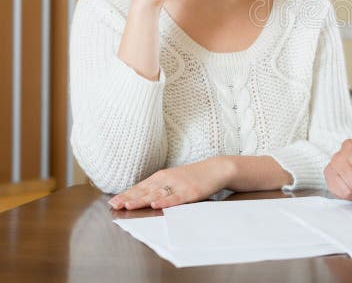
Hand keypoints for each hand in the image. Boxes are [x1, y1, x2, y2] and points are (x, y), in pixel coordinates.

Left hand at [108, 156, 234, 209]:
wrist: (216, 169)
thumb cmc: (193, 176)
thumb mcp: (173, 178)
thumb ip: (157, 186)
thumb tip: (139, 196)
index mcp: (161, 177)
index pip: (140, 187)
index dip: (126, 194)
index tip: (112, 202)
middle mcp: (167, 180)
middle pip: (145, 191)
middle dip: (129, 198)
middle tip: (114, 205)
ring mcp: (179, 186)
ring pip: (157, 194)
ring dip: (142, 200)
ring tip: (129, 205)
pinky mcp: (190, 192)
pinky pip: (175, 198)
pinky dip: (165, 201)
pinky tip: (156, 204)